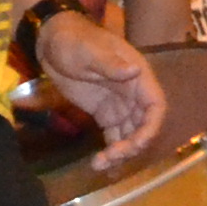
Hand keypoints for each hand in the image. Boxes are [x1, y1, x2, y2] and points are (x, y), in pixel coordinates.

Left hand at [35, 6, 166, 169]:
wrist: (51, 42)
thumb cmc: (73, 40)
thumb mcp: (88, 51)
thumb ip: (109, 64)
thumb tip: (133, 72)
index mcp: (137, 77)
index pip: (155, 106)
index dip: (151, 128)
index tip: (137, 144)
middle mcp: (133, 94)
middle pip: (143, 126)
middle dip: (132, 145)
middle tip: (110, 158)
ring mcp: (119, 105)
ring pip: (129, 135)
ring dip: (120, 152)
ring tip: (99, 165)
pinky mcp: (103, 113)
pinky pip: (113, 136)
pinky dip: (109, 150)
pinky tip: (99, 164)